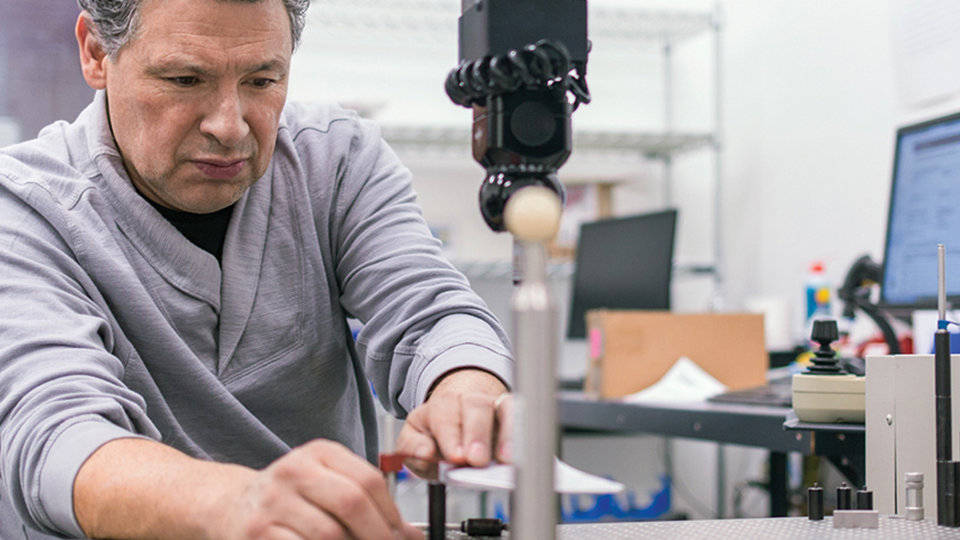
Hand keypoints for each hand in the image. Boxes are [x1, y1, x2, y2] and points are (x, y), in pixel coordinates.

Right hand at [215, 440, 422, 539]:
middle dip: (377, 535)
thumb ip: (366, 501)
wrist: (231, 506)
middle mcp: (294, 471)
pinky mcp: (257, 533)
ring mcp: (273, 502)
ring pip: (329, 534)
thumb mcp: (325, 483)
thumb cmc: (289, 497)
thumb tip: (409, 536)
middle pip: (351, 503)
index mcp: (319, 453)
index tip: (402, 535)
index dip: (392, 513)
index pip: (368, 479)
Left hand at [396, 368, 510, 478]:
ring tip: (503, 459)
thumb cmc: (437, 431)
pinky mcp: (511, 413)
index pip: (445, 416)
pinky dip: (519, 433)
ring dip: (503, 434)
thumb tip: (424, 453)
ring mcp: (493, 404)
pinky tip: (515, 454)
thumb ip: (411, 448)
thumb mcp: (414, 438)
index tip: (455, 456)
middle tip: (476, 460)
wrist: (458, 415)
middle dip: (476, 434)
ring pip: (501, 408)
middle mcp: (468, 399)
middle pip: (475, 407)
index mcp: (441, 405)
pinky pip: (519, 416)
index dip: (451, 436)